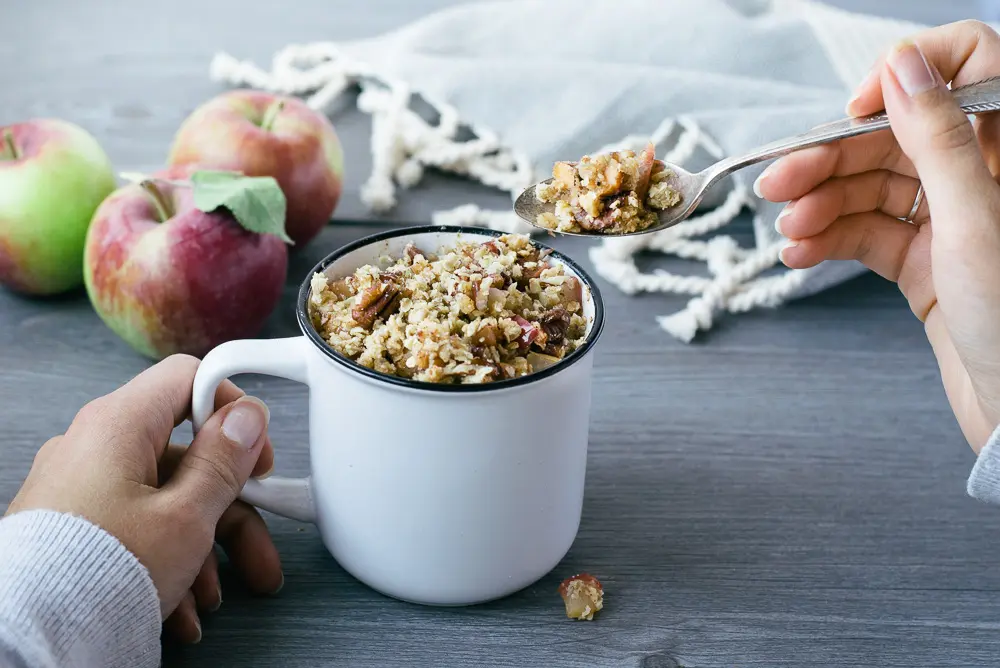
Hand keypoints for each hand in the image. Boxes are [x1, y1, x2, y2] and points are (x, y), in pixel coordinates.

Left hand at [4, 354, 282, 643]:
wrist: (29, 640)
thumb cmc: (97, 573)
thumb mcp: (186, 516)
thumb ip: (223, 461)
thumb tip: (245, 417)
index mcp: (118, 425)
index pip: (187, 379)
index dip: (231, 408)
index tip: (256, 452)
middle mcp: (93, 447)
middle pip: (185, 458)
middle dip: (230, 509)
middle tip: (257, 542)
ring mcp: (79, 488)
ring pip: (163, 501)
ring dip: (201, 548)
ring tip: (213, 597)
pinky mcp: (72, 526)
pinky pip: (133, 528)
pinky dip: (164, 561)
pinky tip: (180, 607)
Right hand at [755, 20, 999, 453]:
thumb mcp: (974, 219)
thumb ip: (938, 138)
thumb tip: (903, 64)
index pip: (963, 68)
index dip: (904, 79)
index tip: (855, 111)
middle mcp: (978, 176)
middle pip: (893, 139)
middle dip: (830, 161)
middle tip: (776, 186)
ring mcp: (948, 221)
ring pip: (871, 189)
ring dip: (820, 206)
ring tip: (787, 232)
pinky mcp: (923, 262)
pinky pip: (866, 235)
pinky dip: (828, 242)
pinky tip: (800, 255)